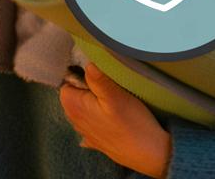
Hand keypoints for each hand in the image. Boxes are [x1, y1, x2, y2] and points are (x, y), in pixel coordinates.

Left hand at [60, 63, 172, 177]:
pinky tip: (109, 119)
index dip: (81, 78)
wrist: (148, 152)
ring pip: (83, 110)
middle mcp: (76, 121)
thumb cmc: (132, 123)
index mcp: (75, 108)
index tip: (98, 79)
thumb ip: (98, 79)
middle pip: (73, 97)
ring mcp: (86, 133)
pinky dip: (97, 119)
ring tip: (112, 103)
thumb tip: (87, 63)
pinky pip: (91, 124)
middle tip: (108, 89)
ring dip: (93, 104)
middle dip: (86, 90)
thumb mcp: (116, 95)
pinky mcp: (97, 141)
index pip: (66, 85)